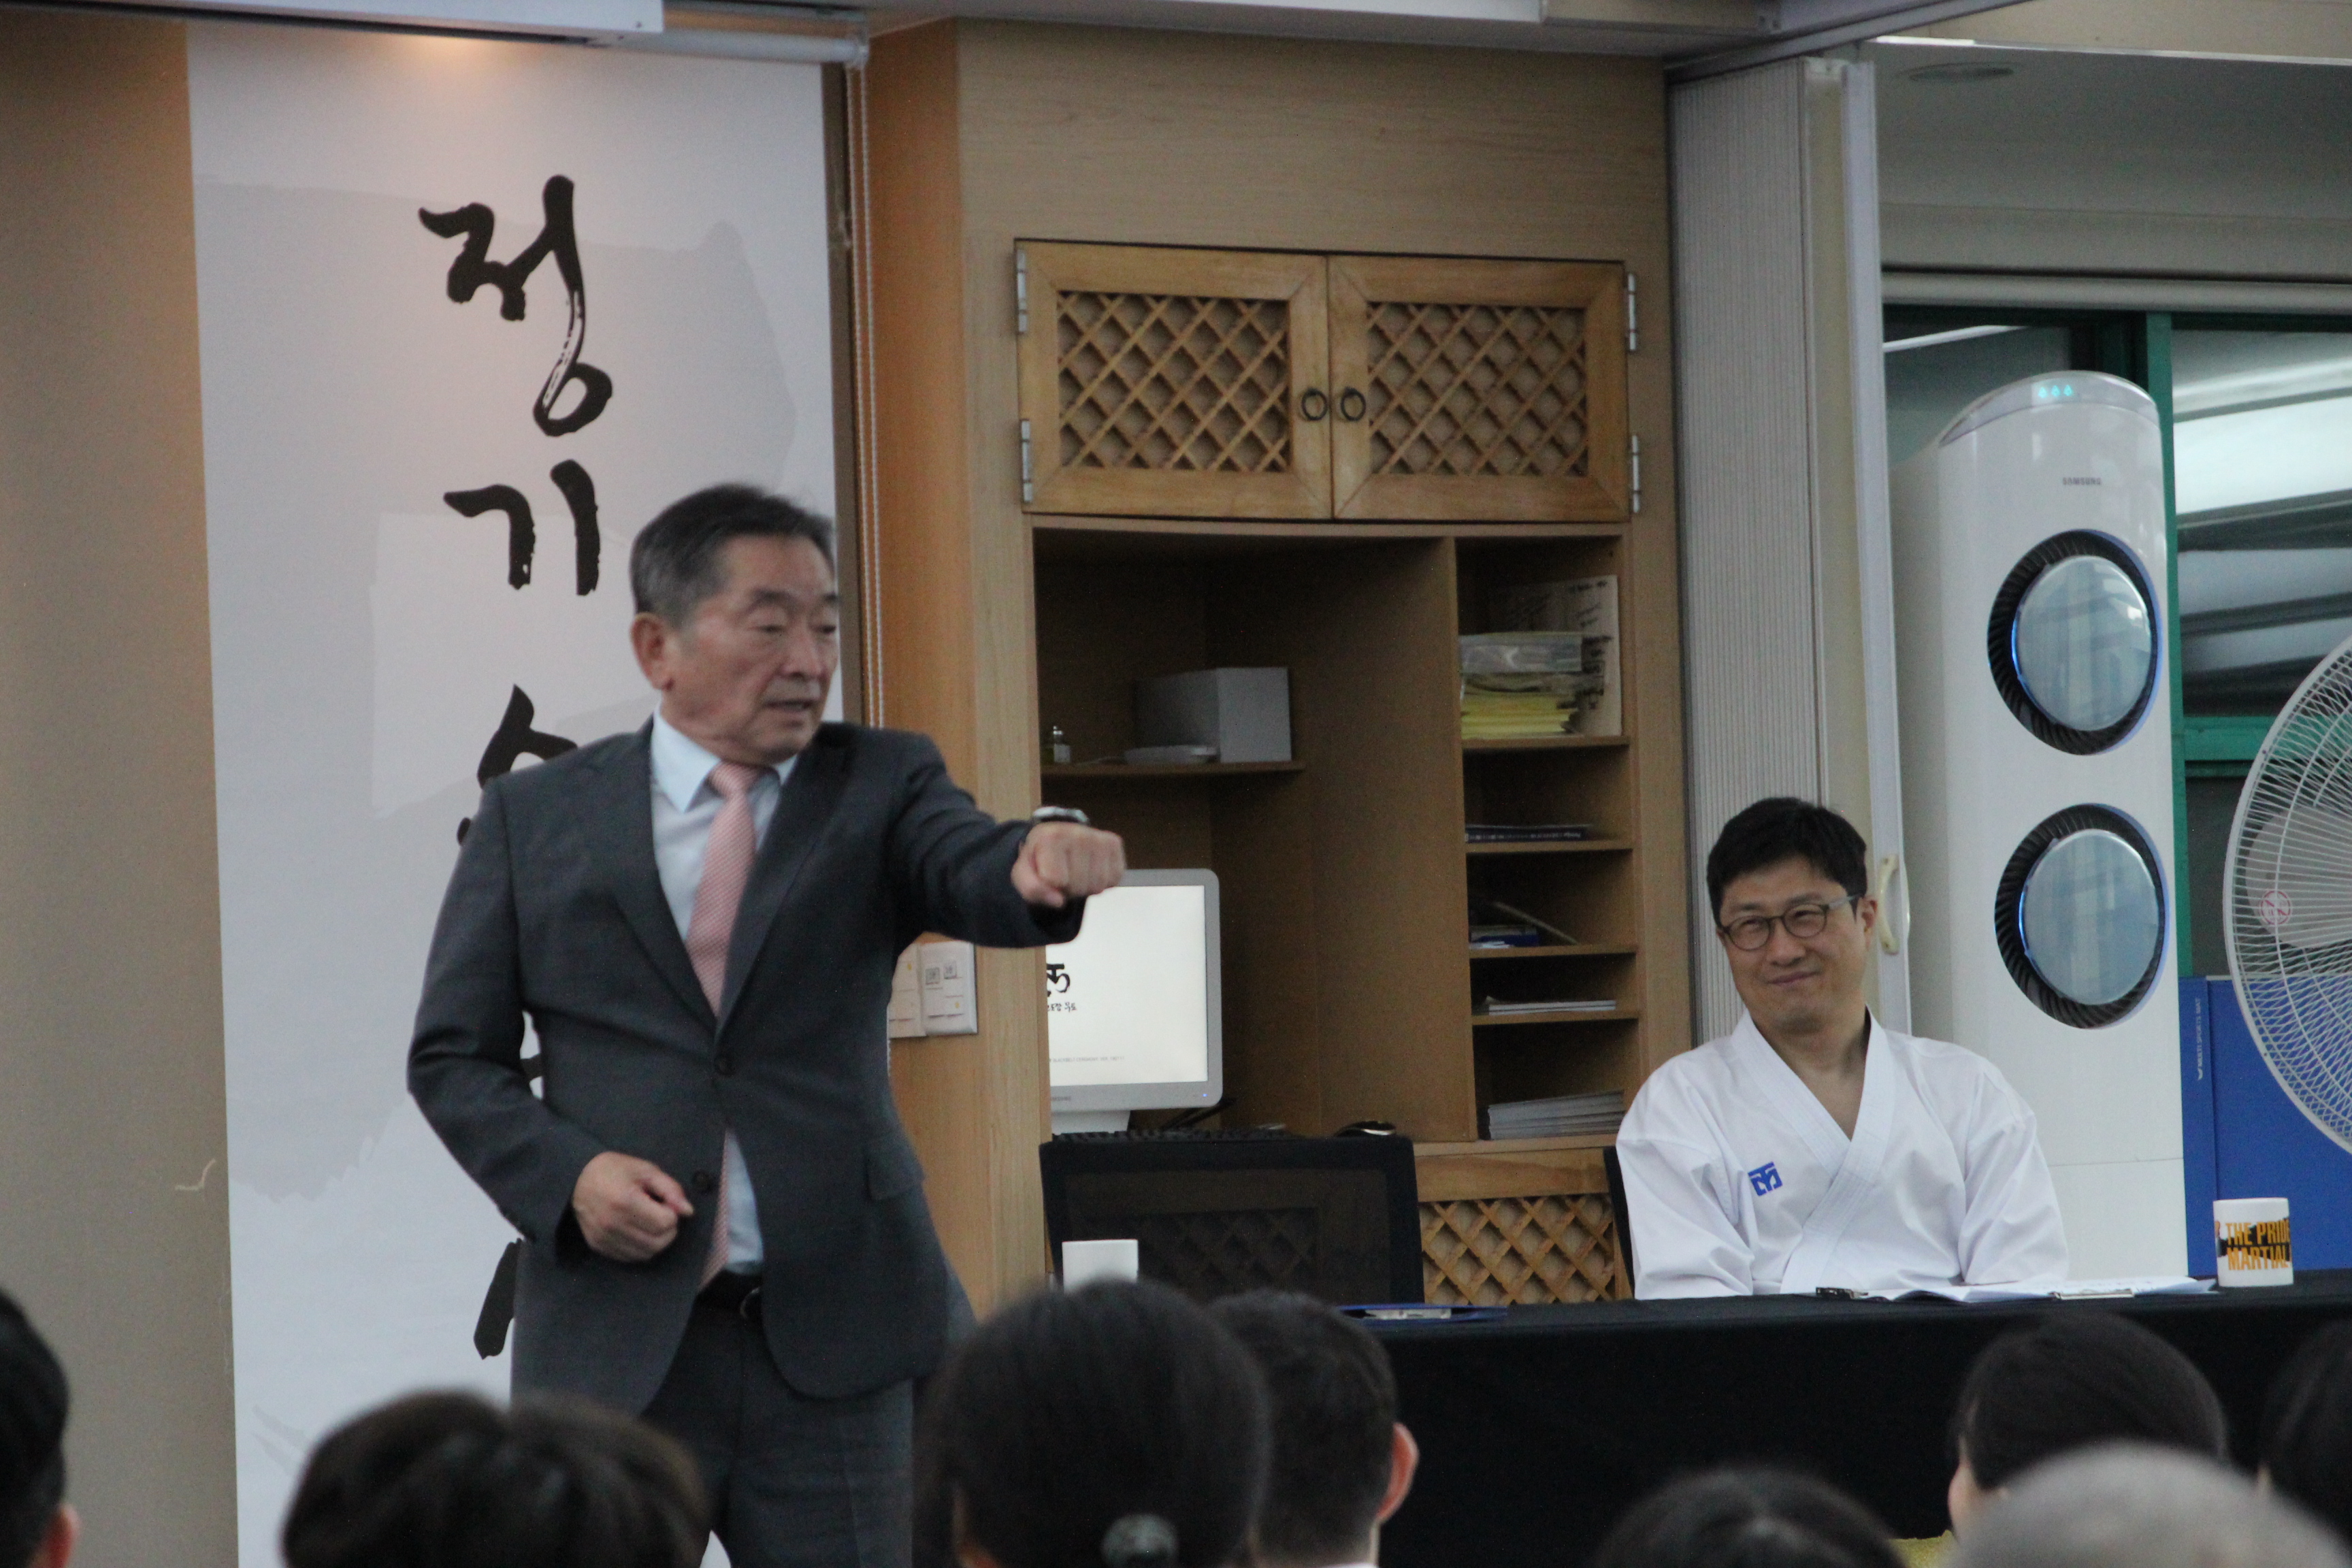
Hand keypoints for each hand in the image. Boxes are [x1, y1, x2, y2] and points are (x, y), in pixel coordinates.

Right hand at [572, 1151, 692, 1262]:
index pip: (665, 1223)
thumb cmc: (615, 1170)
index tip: (665, 1203)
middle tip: (661, 1214)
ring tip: (650, 1222)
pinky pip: (630, 1258)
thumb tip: (688, 1211)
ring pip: (646, 1254)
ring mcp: (604, 1238)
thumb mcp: (646, 1170)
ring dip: (656, 1241)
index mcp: (625, 1201)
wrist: (578, 1179)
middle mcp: (613, 1224)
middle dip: (668, 1230)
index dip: (672, 1213)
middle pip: (658, 1242)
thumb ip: (670, 1189)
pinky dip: (641, 1248)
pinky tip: (638, 1231)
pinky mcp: (599, 1247)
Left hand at [1013, 822, 1124, 908]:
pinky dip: (1102, 882)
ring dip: (1085, 887)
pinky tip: (1091, 870)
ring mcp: (1099, 837)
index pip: (1056, 881)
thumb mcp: (1023, 873)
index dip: (1050, 885)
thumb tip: (1058, 902)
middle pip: (1078, 886)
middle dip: (1069, 888)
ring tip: (1076, 873)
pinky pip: (1114, 880)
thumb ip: (1032, 889)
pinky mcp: (1115, 843)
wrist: (1057, 840)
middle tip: (1063, 875)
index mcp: (1051, 836)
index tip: (1047, 873)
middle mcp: (1078, 832)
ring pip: (1098, 886)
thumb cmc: (1039, 859)